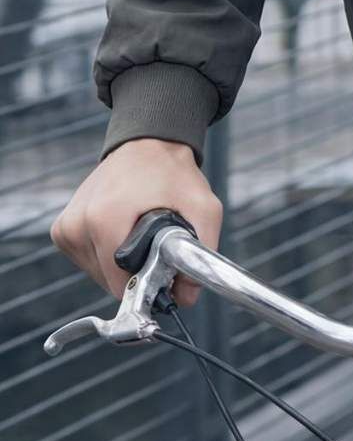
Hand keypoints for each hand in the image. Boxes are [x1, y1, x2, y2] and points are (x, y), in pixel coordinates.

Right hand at [50, 138, 221, 308]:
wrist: (148, 143)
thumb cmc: (173, 173)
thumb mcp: (203, 207)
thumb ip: (200, 253)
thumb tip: (186, 297)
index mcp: (105, 218)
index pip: (120, 282)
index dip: (147, 285)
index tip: (164, 274)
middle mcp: (78, 223)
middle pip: (109, 281)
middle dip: (136, 275)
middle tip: (156, 249)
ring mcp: (66, 227)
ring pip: (97, 274)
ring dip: (121, 266)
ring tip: (138, 235)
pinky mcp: (61, 229)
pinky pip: (87, 261)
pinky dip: (106, 256)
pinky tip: (122, 233)